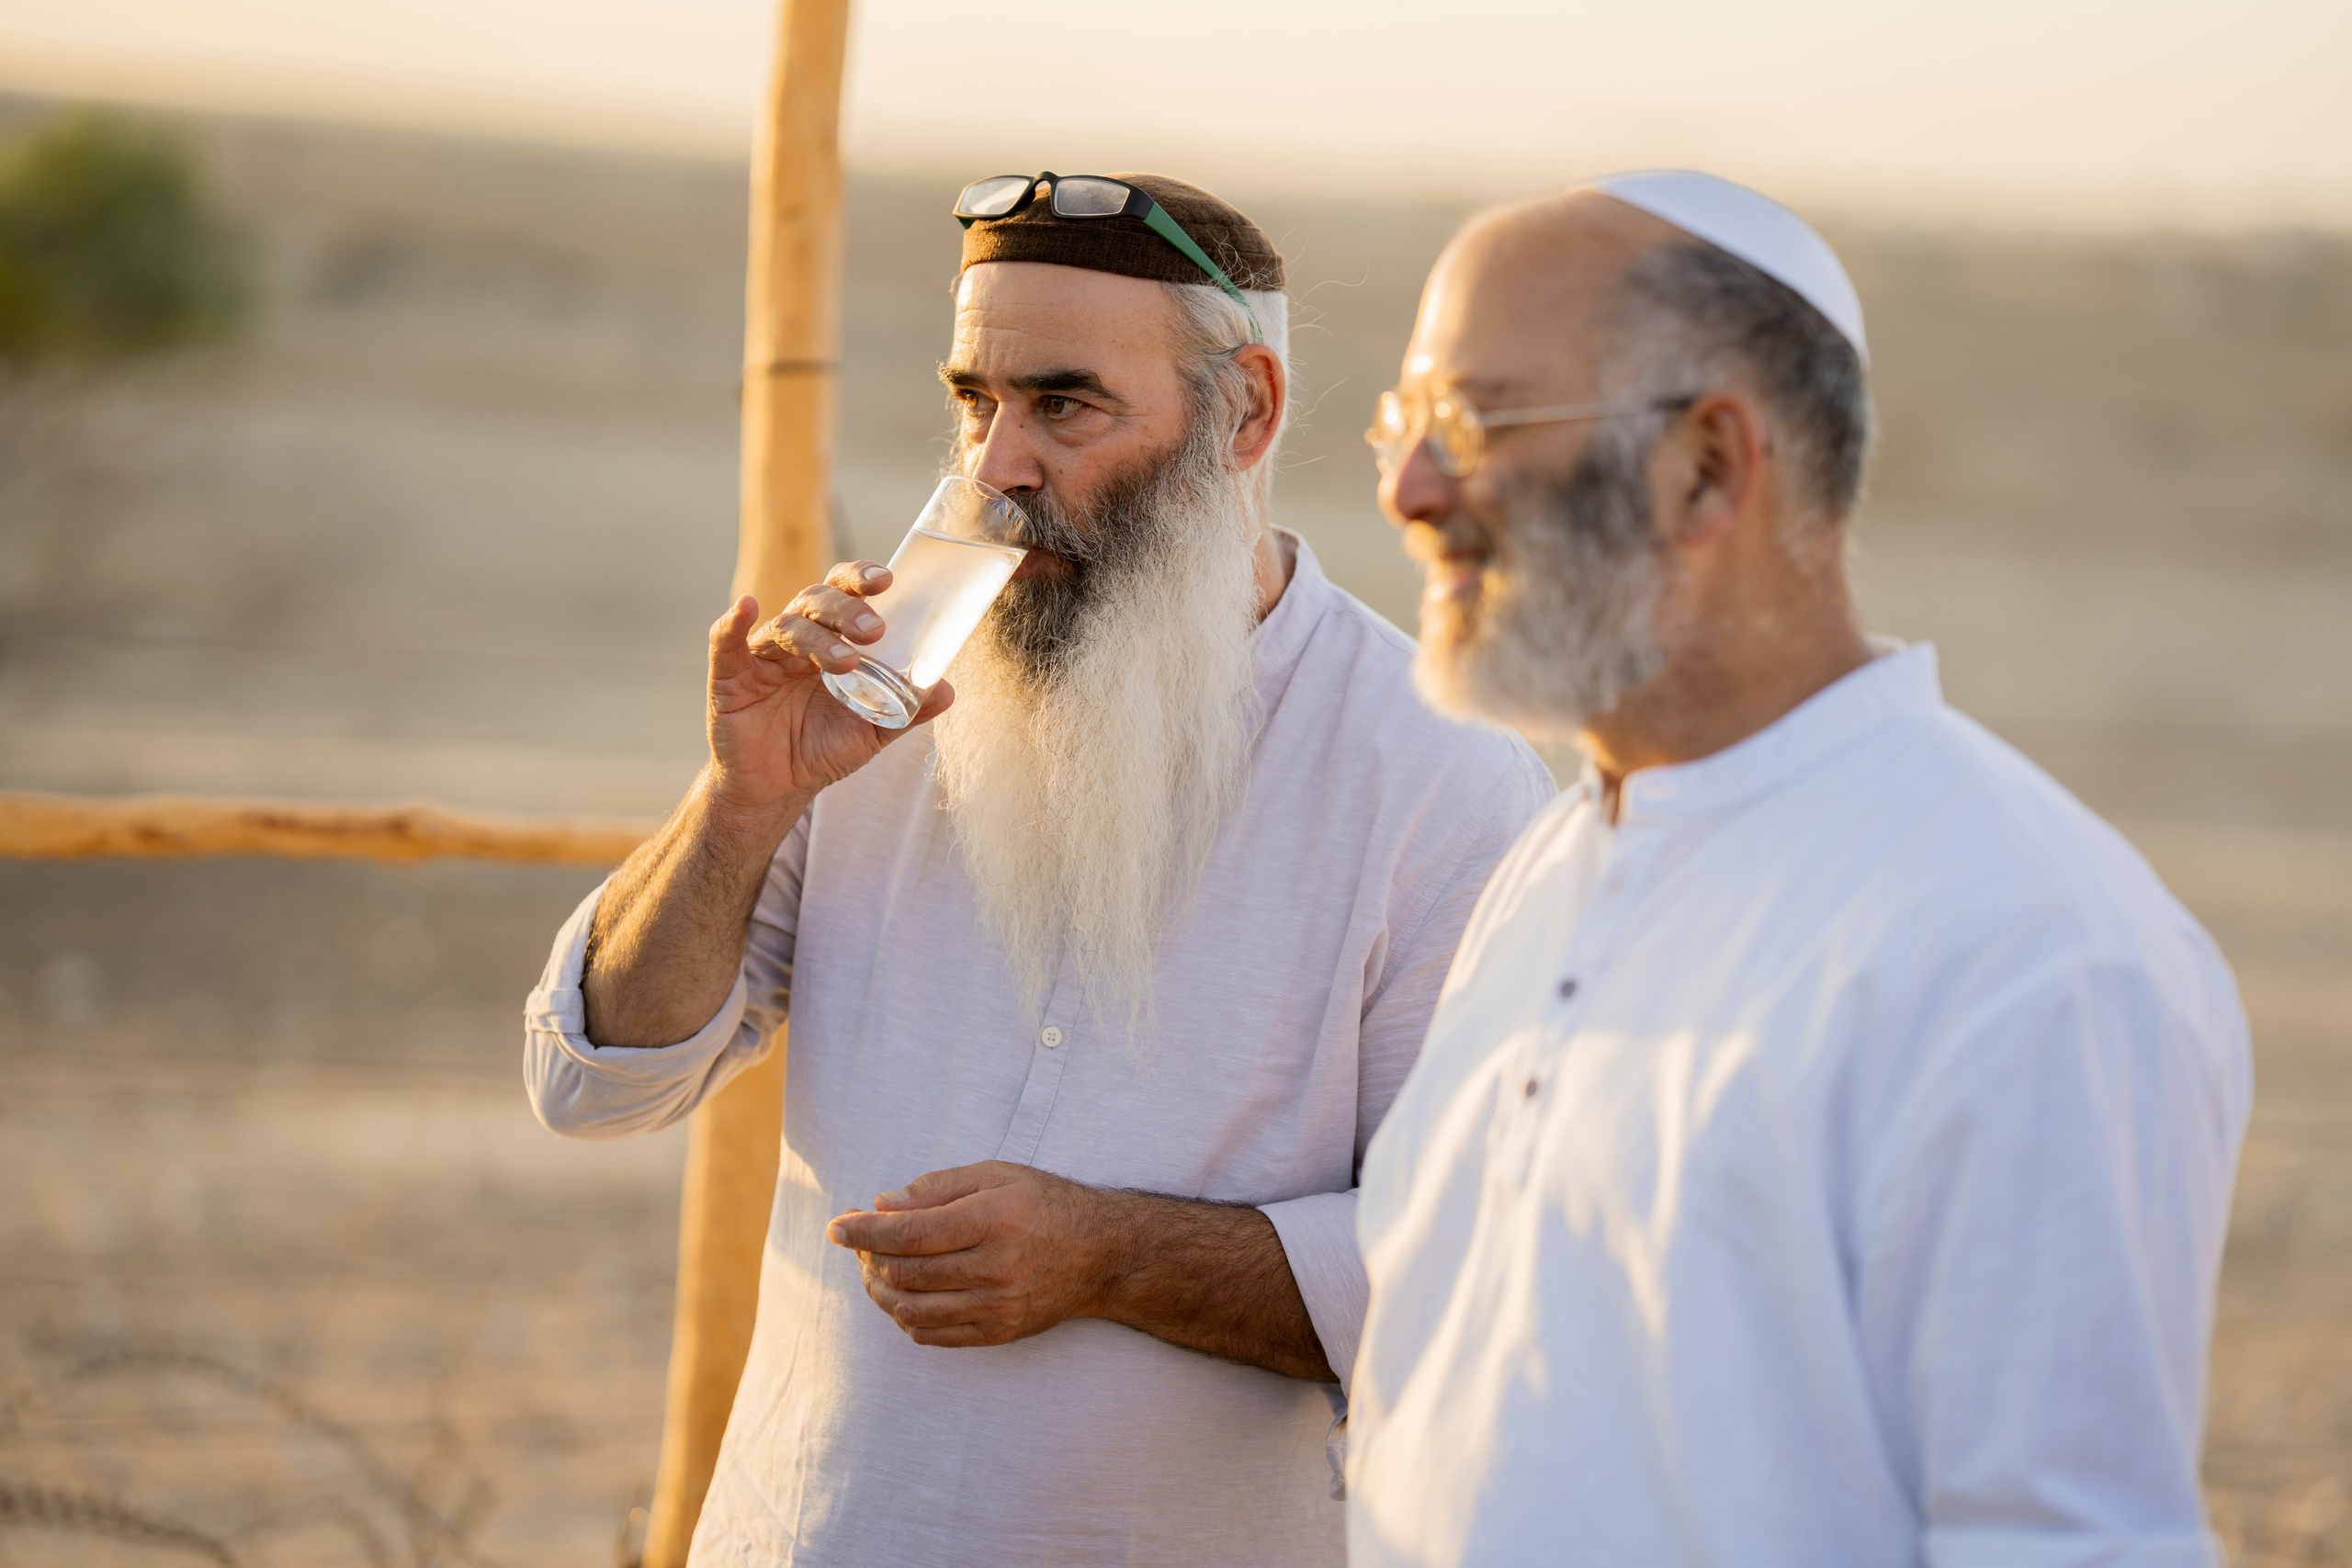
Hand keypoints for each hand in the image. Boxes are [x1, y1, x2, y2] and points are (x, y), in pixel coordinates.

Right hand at [703, 561, 952, 811]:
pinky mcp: (728, 678)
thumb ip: (907, 711)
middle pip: (816, 602)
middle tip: (874, 630)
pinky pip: (724, 643)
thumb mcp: (871, 732)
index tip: (887, 581)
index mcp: (829, 640)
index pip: (844, 594)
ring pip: (786, 627)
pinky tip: (745, 607)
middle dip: (847, 610)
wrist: (776, 790)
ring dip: (816, 637)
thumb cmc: (821, 749)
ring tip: (846, 662)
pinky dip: (731, 623)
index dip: (861, 579)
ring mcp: (761, 656)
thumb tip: (948, 690)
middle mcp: (795, 640)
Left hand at [825, 1161, 1124, 1348]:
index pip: (908, 1232)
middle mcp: (994, 1267)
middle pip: (904, 1273)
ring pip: (911, 1310)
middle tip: (858, 1240)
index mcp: (991, 1220)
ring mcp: (996, 1305)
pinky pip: (933, 1335)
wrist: (1102, 1254)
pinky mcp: (998, 1332)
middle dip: (867, 1257)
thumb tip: (883, 1204)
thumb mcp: (997, 1175)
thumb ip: (938, 1186)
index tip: (837, 1225)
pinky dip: (904, 1318)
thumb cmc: (1044, 1205)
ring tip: (873, 1269)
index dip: (864, 1230)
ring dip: (879, 1290)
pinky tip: (901, 1296)